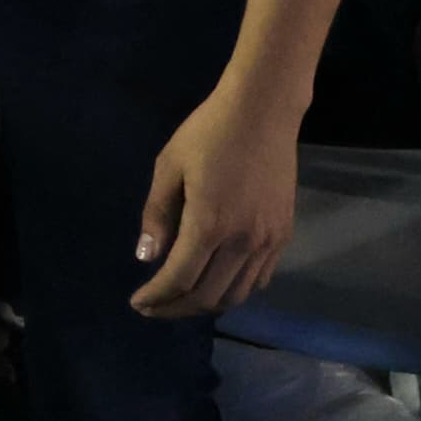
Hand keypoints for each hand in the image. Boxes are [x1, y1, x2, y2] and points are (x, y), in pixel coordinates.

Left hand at [130, 81, 298, 316]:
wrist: (263, 112)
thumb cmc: (208, 133)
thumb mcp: (169, 166)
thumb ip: (157, 215)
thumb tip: (146, 257)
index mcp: (209, 225)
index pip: (179, 279)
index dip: (156, 297)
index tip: (137, 303)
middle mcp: (242, 242)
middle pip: (208, 296)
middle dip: (176, 308)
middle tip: (154, 307)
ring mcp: (268, 241)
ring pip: (236, 294)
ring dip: (206, 305)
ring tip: (181, 299)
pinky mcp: (283, 235)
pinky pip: (259, 278)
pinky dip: (235, 290)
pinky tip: (216, 282)